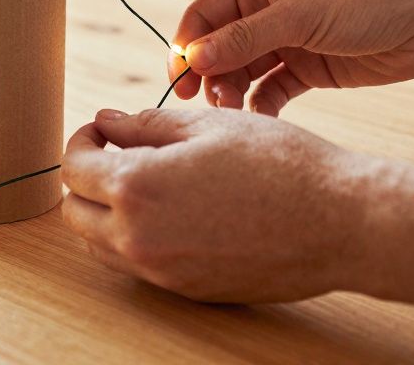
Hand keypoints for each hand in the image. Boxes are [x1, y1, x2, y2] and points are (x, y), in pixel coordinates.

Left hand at [61, 107, 368, 302]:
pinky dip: (133, 239)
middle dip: (85, 180)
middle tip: (116, 154)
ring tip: (143, 183)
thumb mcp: (208, 125)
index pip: (73, 167)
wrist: (340, 223)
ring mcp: (161, 271)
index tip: (101, 132)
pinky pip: (135, 266)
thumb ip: (144, 125)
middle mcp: (137, 236)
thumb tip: (105, 122)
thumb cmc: (281, 164)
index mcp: (136, 185)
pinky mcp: (185, 291)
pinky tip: (170, 212)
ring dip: (103, 213)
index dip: (82, 141)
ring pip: (98, 245)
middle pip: (74, 212)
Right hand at [169, 0, 413, 115]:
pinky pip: (269, 89)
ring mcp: (286, 40)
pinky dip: (259, 104)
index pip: (204, 14)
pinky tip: (258, 119)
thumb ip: (243, 38)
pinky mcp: (307, 68)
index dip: (186, 46)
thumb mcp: (299, 15)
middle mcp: (266, 9)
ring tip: (232, 111)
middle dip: (206, 73)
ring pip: (241, 70)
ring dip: (231, 91)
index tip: (179, 78)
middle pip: (218, 46)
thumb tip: (191, 58)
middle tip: (203, 103)